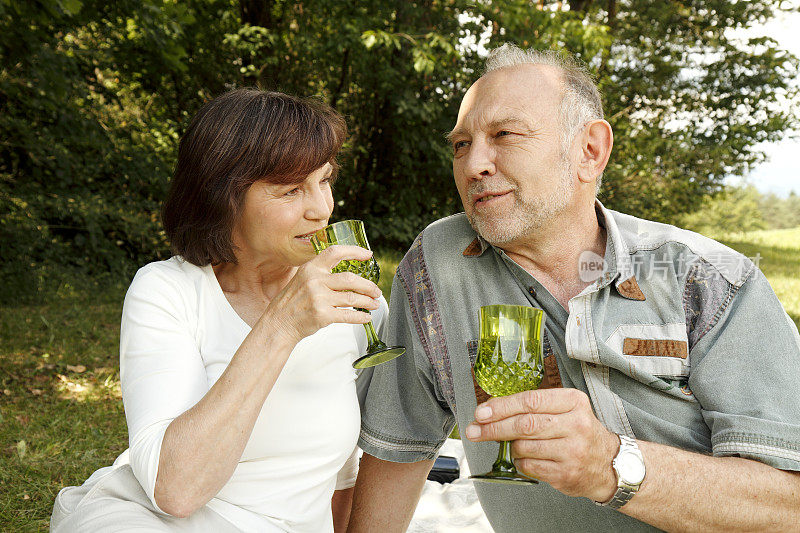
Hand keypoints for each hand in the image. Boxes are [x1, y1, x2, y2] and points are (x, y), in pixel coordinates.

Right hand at [262, 245, 381, 344]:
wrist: (279, 323)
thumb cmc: (292, 302)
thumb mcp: (302, 279)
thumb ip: (321, 274)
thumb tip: (348, 274)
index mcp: (311, 268)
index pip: (335, 252)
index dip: (354, 251)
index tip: (368, 255)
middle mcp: (315, 281)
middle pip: (351, 279)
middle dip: (368, 286)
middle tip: (376, 291)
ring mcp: (318, 298)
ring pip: (352, 298)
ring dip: (368, 302)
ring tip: (374, 304)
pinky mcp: (322, 315)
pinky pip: (348, 315)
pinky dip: (361, 317)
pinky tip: (366, 317)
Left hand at [465, 388, 619, 500]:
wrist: (608, 464)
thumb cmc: (578, 432)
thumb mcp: (566, 409)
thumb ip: (535, 406)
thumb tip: (492, 409)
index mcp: (573, 402)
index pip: (530, 401)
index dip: (502, 406)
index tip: (481, 412)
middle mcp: (576, 424)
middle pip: (525, 424)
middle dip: (494, 427)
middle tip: (475, 430)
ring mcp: (573, 450)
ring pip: (525, 446)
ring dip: (509, 446)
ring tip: (510, 444)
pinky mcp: (567, 473)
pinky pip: (530, 466)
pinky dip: (519, 462)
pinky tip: (524, 458)